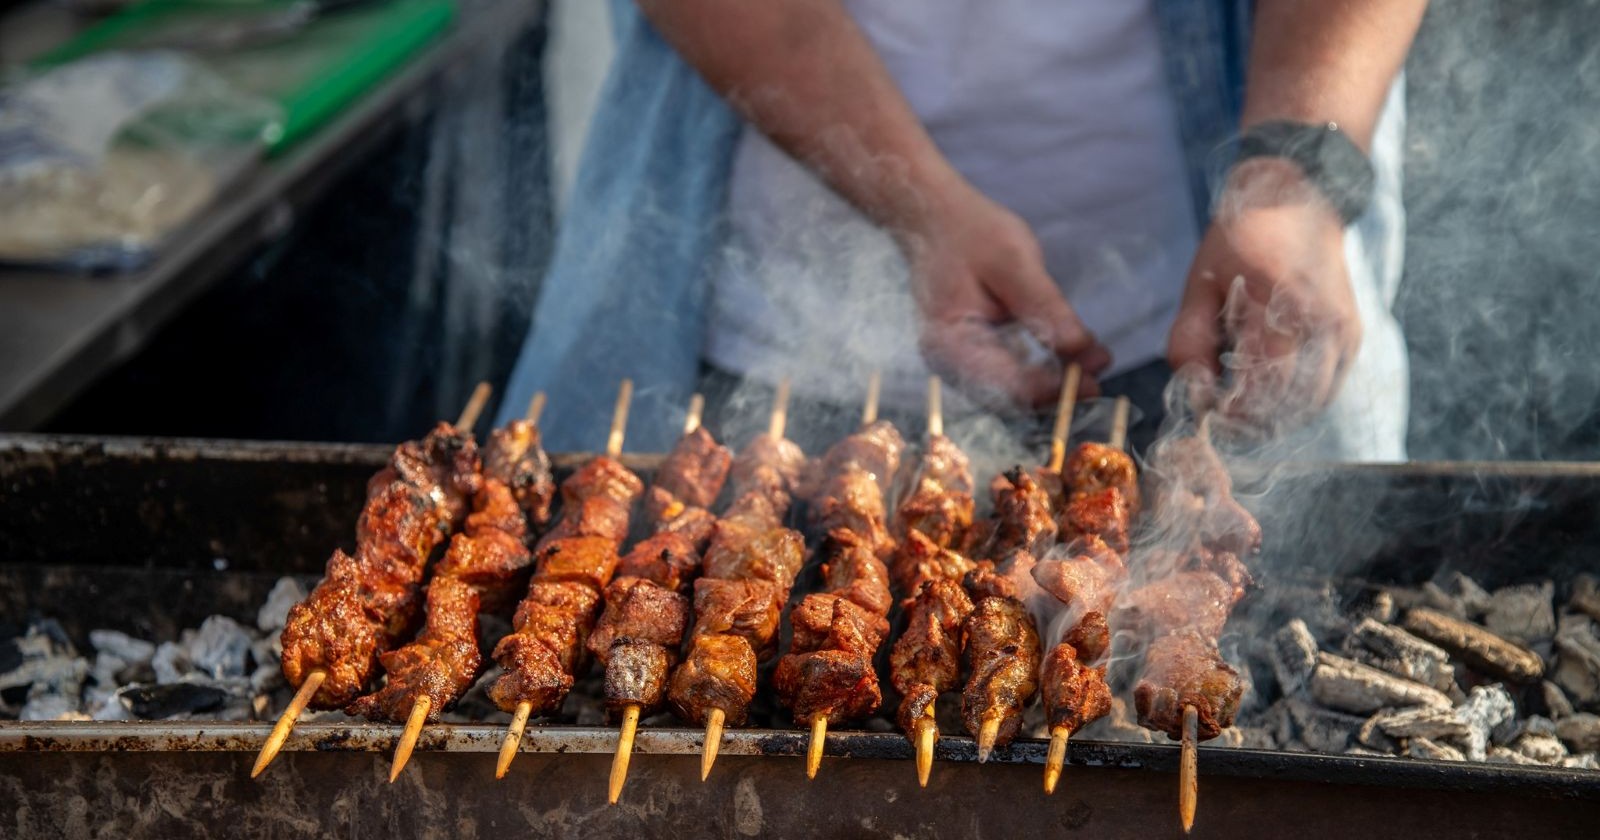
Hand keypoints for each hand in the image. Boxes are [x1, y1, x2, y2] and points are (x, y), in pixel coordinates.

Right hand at [897, 182, 1111, 408]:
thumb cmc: (969, 233)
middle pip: (1012, 397)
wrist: (933, 219)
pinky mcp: (972, 355)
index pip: (1009, 386)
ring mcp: (959, 363)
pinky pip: (1009, 375)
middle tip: (1099, 369)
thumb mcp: (1014, 263)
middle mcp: (951, 365)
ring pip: (1014, 391)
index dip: (1055, 389)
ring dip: (1054, 381)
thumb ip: (1047, 310)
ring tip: (1093, 361)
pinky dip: (1041, 368)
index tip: (1095, 381)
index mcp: (951, 346)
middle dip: (1059, 390)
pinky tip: (1069, 356)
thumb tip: (1085, 354)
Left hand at [1167, 158, 1360, 433]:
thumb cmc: (1242, 236)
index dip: (1231, 412)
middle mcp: (1323, 322)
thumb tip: (1194, 392)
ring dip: (1277, 415)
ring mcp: (1344, 331)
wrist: (1301, 194)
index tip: (1205, 409)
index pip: (1261, 388)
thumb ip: (1189, 340)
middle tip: (1221, 412)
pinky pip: (1328, 388)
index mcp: (1280, 304)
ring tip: (1242, 400)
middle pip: (1291, 406)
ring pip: (1314, 405)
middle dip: (1252, 421)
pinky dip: (1298, 399)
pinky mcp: (1353, 335)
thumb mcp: (1201, 282)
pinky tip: (1269, 384)